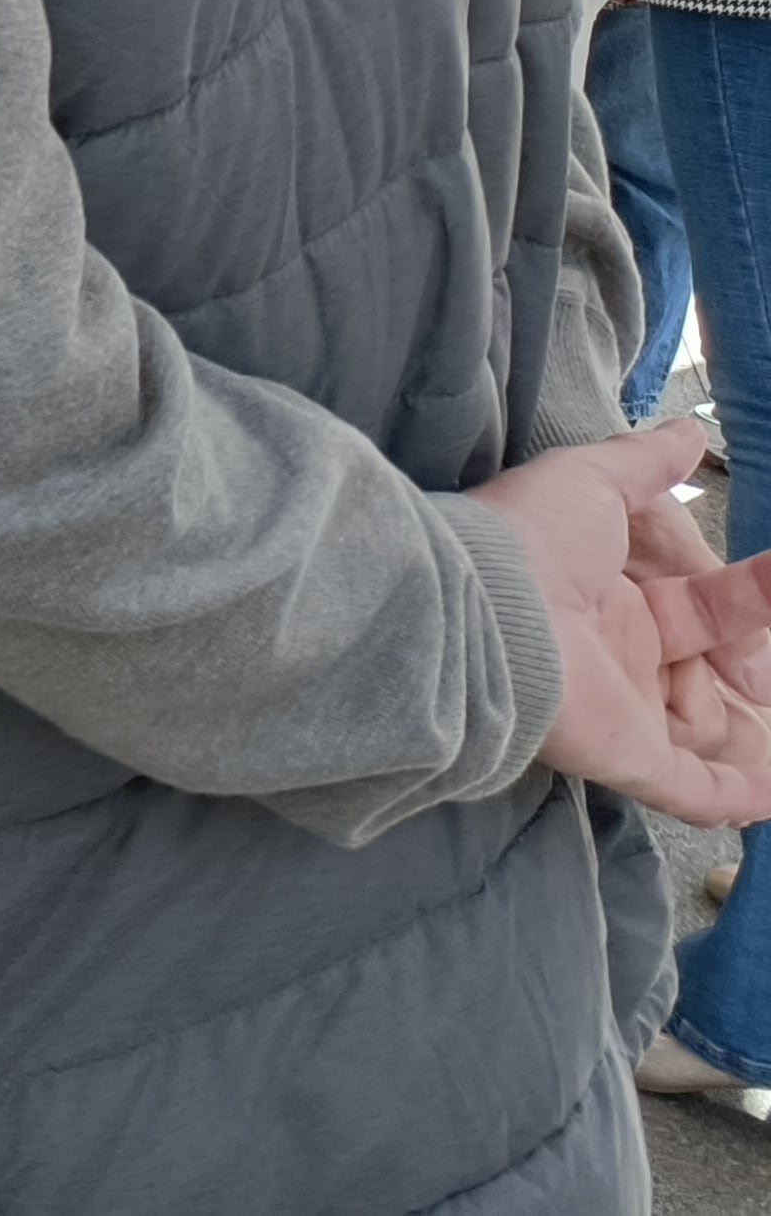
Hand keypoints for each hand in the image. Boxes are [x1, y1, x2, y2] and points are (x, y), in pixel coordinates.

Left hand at [468, 422, 770, 821]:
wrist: (485, 607)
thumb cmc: (535, 538)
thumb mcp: (593, 481)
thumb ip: (645, 464)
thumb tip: (689, 431)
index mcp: (612, 594)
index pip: (696, 606)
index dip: (744, 603)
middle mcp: (619, 654)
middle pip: (705, 671)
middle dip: (749, 667)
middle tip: (762, 670)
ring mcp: (625, 711)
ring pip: (704, 733)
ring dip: (746, 734)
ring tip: (770, 722)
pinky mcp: (630, 758)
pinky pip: (692, 791)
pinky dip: (735, 796)